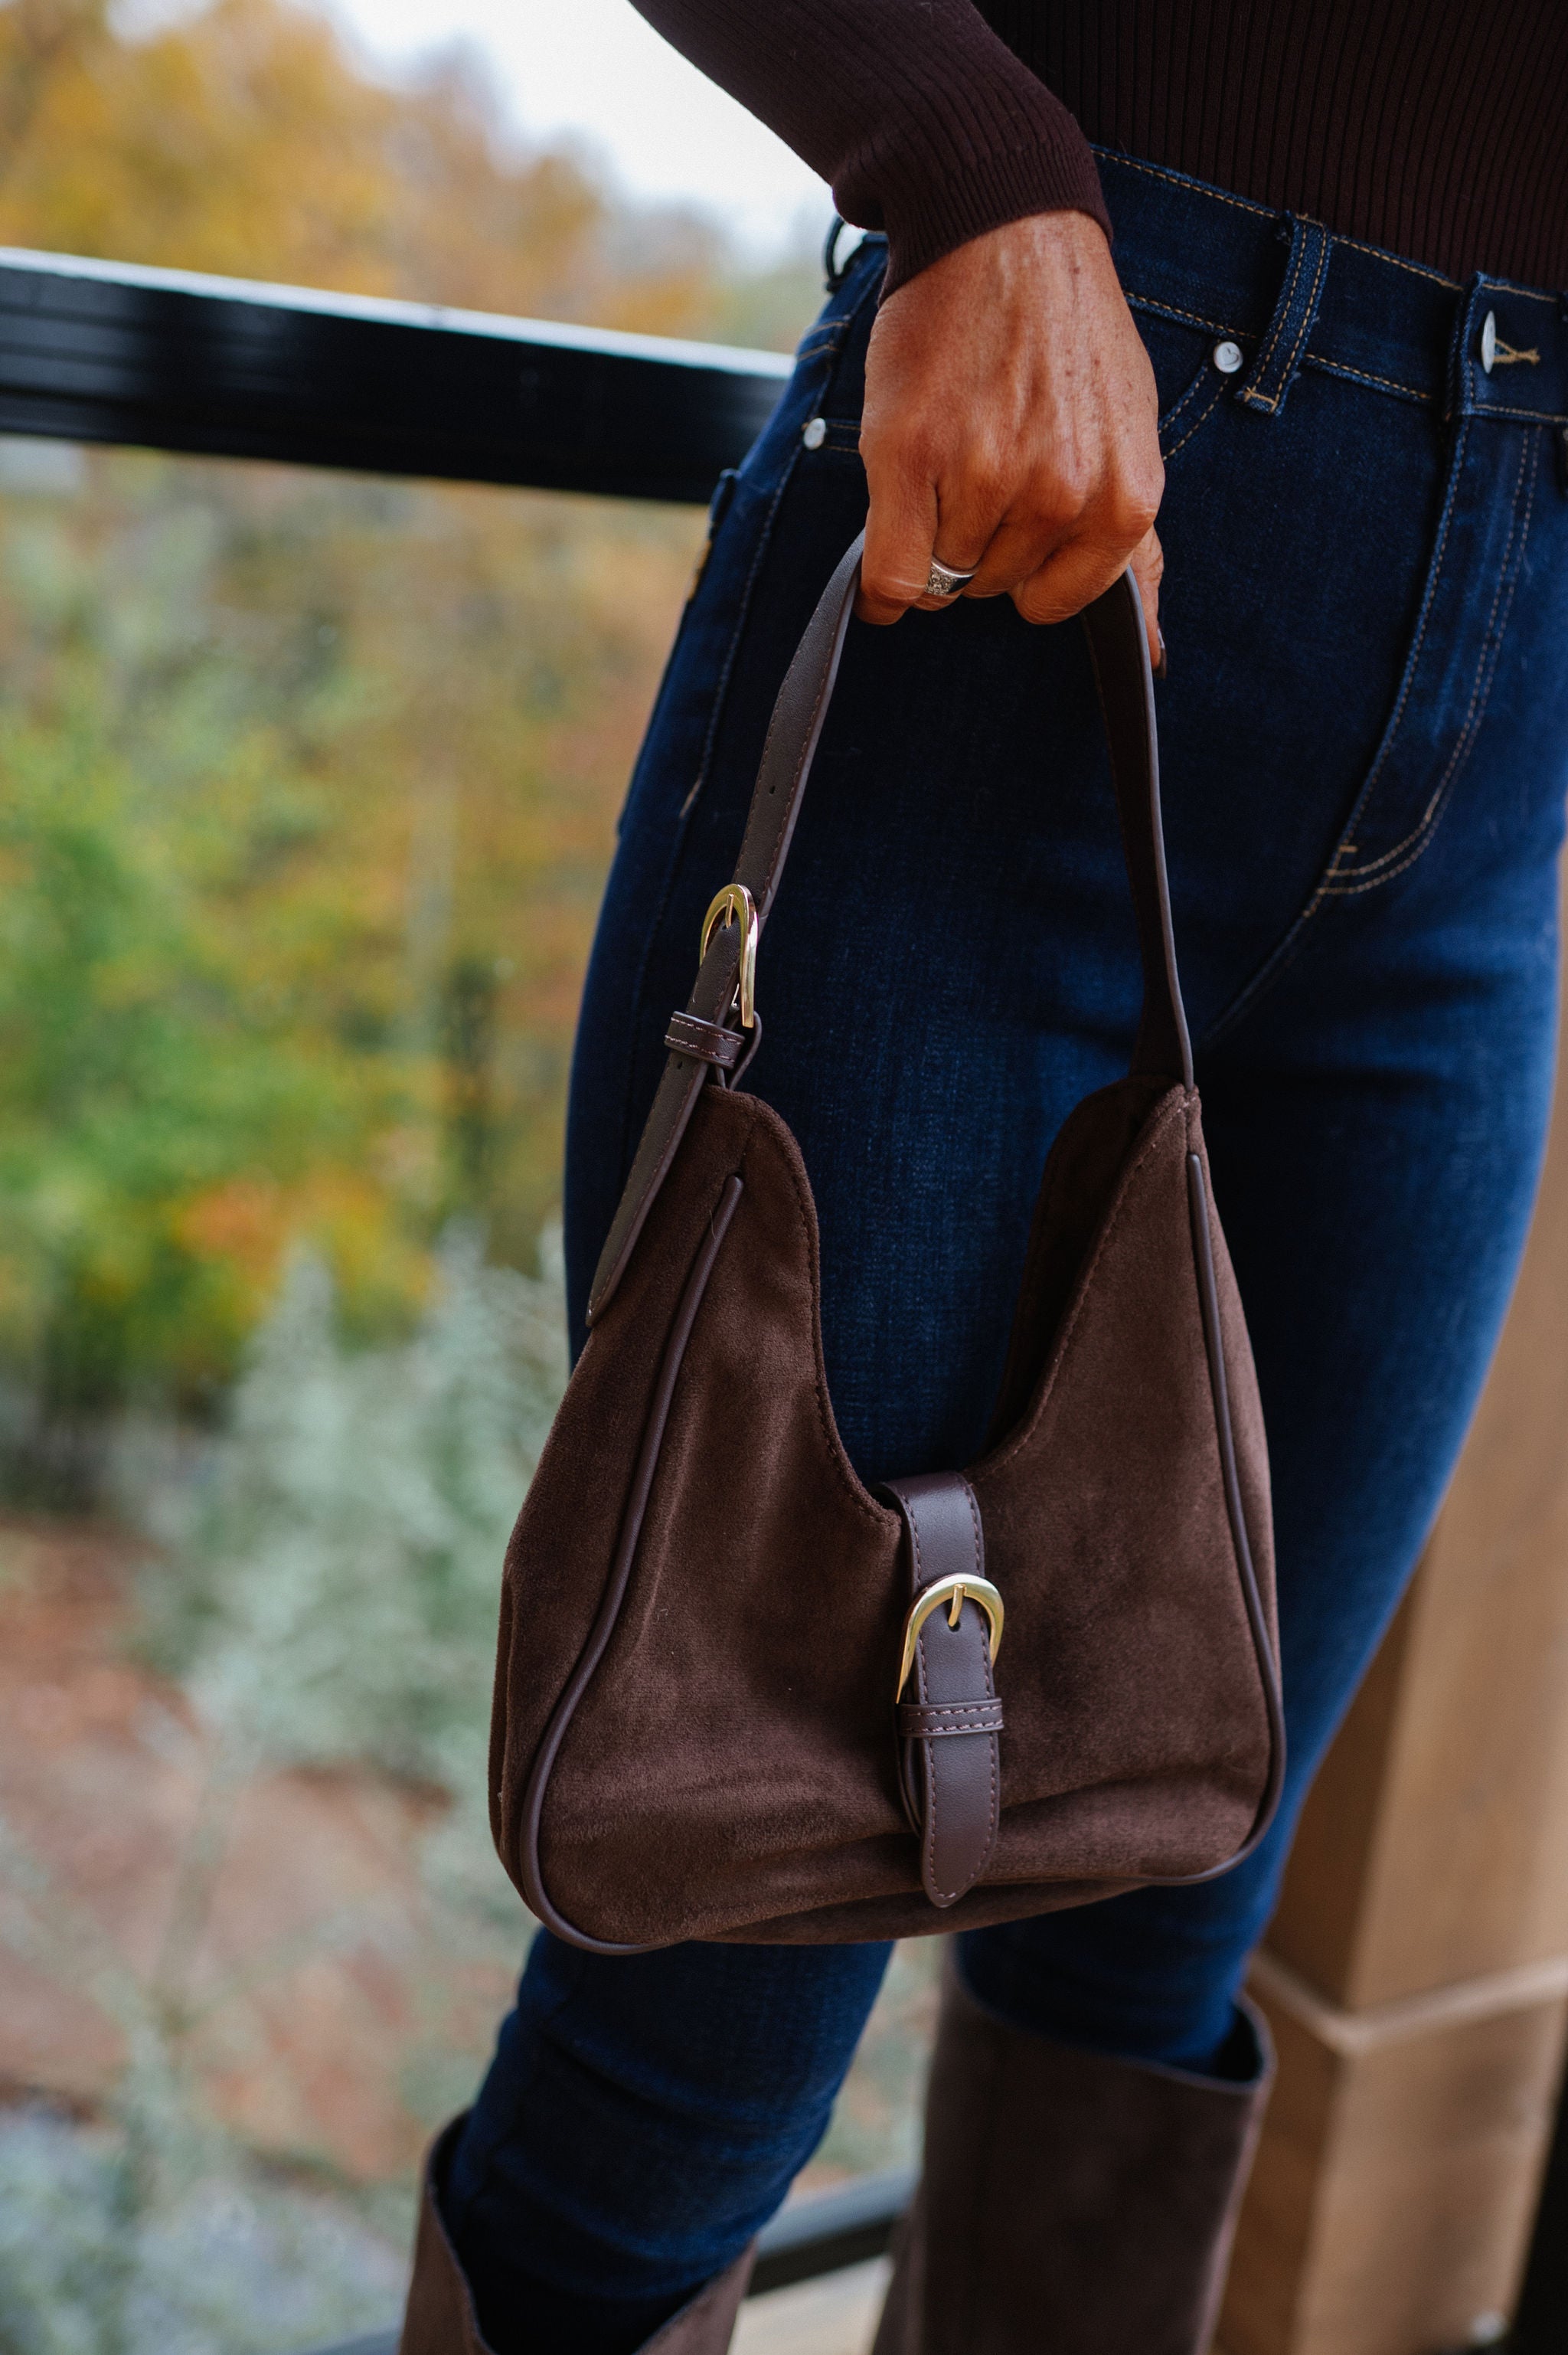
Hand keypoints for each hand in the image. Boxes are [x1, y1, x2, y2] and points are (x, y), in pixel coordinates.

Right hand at [856, 211, 1164, 667]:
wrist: (1004, 230)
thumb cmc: (1065, 337)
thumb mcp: (1129, 439)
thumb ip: (1136, 551)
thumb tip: (1152, 655)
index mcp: (1122, 501)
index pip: (1050, 605)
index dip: (1025, 565)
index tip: (1016, 508)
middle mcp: (1059, 496)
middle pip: (990, 588)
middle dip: (979, 539)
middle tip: (983, 455)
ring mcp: (984, 478)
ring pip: (941, 578)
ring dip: (931, 534)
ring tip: (950, 451)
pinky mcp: (913, 457)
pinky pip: (892, 576)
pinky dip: (882, 582)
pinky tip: (892, 529)